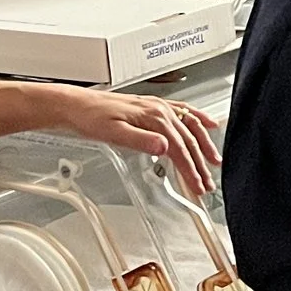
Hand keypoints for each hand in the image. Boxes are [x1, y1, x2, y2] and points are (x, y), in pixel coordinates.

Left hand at [55, 89, 221, 195]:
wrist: (76, 105)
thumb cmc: (90, 118)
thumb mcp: (113, 133)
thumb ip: (140, 141)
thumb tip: (163, 147)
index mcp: (153, 117)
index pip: (180, 148)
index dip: (191, 170)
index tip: (197, 186)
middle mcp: (160, 110)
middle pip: (188, 140)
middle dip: (200, 164)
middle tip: (207, 183)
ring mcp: (158, 106)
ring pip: (191, 125)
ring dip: (205, 144)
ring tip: (214, 160)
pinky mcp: (154, 106)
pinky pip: (184, 111)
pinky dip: (199, 118)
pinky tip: (207, 123)